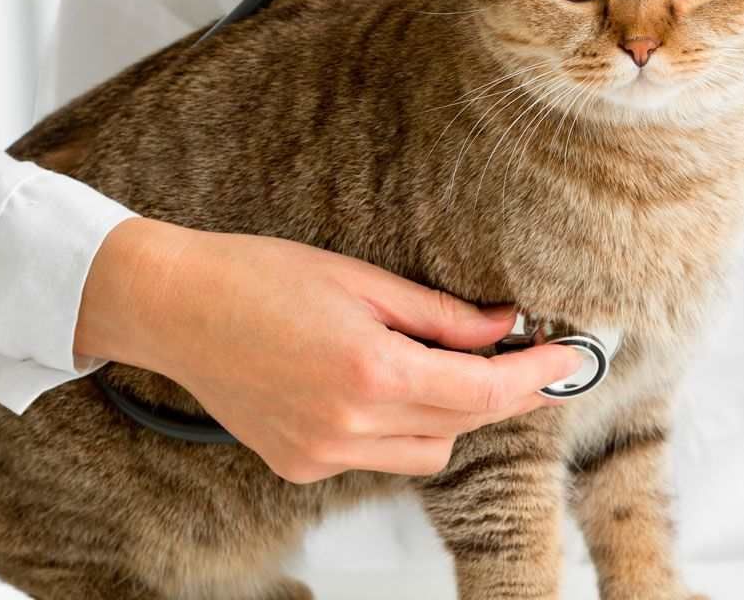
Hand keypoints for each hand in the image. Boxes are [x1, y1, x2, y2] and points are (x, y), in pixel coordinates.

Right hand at [75, 218, 584, 483]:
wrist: (174, 307)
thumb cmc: (254, 277)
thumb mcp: (361, 280)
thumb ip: (440, 315)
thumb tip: (503, 328)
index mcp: (369, 373)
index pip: (483, 392)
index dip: (535, 378)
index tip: (569, 361)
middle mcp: (347, 426)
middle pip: (460, 426)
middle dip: (494, 392)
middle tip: (508, 351)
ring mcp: (320, 454)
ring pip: (423, 453)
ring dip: (443, 414)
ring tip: (423, 362)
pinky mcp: (299, 466)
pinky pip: (375, 457)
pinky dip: (391, 427)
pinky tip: (366, 382)